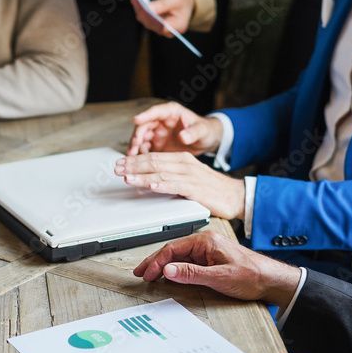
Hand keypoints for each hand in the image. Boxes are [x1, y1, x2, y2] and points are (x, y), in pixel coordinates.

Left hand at [114, 152, 244, 218]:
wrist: (235, 195)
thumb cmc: (211, 188)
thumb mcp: (188, 178)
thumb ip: (171, 176)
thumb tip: (150, 179)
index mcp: (182, 159)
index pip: (154, 156)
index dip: (135, 159)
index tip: (120, 163)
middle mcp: (185, 164)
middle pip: (154, 161)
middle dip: (133, 165)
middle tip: (116, 168)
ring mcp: (190, 175)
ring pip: (161, 172)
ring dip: (142, 175)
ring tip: (126, 177)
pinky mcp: (195, 188)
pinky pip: (176, 185)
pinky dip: (162, 184)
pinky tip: (151, 184)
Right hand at [127, 102, 222, 155]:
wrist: (205, 141)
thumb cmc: (205, 130)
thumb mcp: (202, 130)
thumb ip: (193, 132)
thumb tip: (183, 136)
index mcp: (171, 112)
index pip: (156, 111)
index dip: (145, 115)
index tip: (136, 119)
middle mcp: (161, 121)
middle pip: (144, 125)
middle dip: (137, 135)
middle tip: (134, 145)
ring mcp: (157, 133)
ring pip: (141, 138)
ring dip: (135, 146)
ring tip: (132, 156)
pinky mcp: (156, 144)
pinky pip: (145, 149)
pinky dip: (140, 154)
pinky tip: (138, 162)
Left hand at [131, 0, 195, 36]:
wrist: (182, 2)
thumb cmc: (182, 1)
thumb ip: (163, 5)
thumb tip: (149, 8)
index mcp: (178, 26)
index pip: (161, 26)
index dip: (151, 18)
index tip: (144, 8)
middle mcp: (168, 31)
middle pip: (152, 24)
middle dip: (143, 12)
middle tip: (136, 1)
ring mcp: (159, 29)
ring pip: (146, 21)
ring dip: (139, 10)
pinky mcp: (153, 25)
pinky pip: (144, 18)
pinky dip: (140, 9)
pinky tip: (136, 1)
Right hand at [134, 231, 301, 305]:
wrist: (270, 280)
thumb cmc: (251, 275)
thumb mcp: (219, 277)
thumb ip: (191, 273)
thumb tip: (168, 270)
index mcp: (206, 241)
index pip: (173, 248)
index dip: (156, 261)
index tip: (147, 273)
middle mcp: (205, 243)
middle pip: (173, 250)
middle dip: (154, 261)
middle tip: (140, 273)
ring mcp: (207, 251)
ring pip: (178, 256)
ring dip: (163, 266)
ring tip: (148, 275)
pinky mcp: (210, 259)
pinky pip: (187, 262)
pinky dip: (174, 269)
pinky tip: (167, 275)